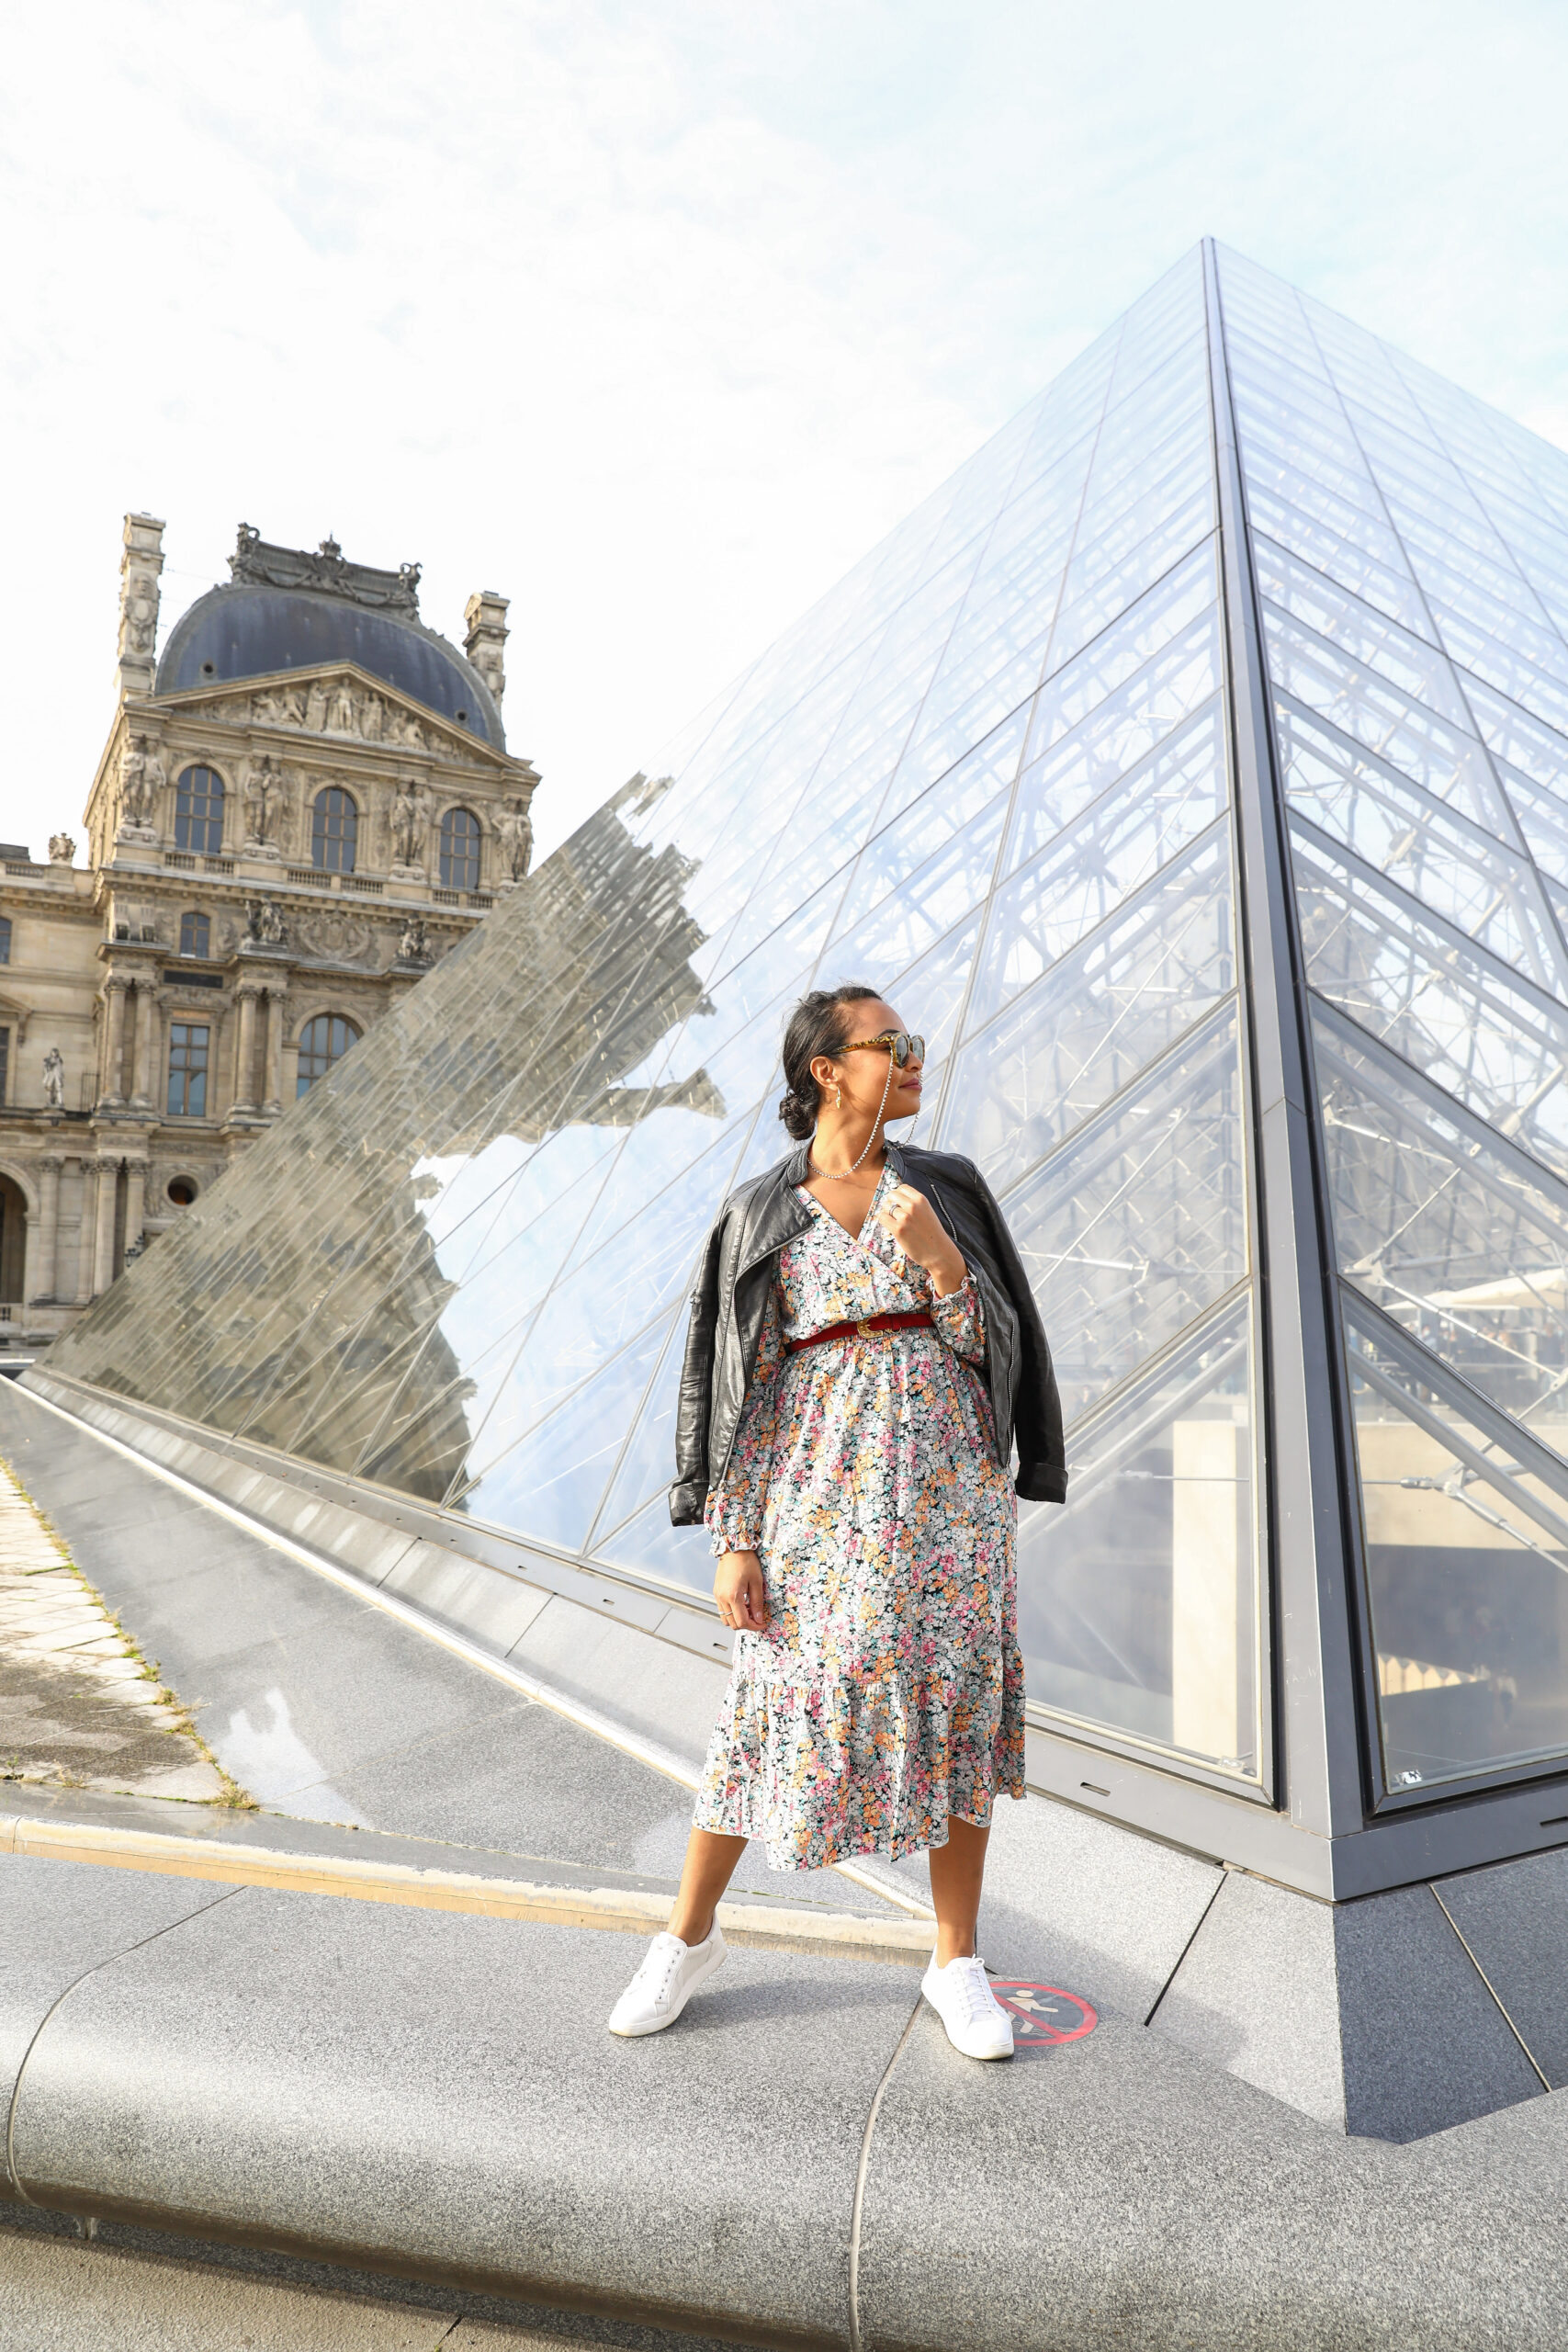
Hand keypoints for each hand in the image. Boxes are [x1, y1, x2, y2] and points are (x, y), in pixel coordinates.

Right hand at [714, 1549, 768, 1631]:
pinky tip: (741, 1604)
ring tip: (749, 1611)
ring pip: (726, 1619)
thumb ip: (757, 1603)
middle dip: (747, 1624)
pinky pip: (722, 1610)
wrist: (733, 1548)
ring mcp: (717, 1595)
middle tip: (758, 1618)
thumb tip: (759, 1618)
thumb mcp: (757, 1582)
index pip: (742, 1621)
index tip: (762, 1624)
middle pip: (733, 1624)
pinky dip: (732, 1612)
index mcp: (733, 1596)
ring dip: (738, 1619)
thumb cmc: (746, 1562)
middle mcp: (722, 1598)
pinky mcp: (716, 1592)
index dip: (754, 1626)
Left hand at [876, 1181, 966, 1295]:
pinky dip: (885, 1221)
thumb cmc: (932, 1233)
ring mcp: (905, 1217)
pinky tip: (892, 1227)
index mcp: (921, 1199)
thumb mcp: (926, 1211)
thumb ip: (914, 1204)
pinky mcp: (898, 1229)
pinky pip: (883, 1218)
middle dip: (890, 1203)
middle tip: (894, 1213)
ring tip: (895, 1222)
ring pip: (886, 1207)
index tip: (898, 1203)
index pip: (902, 1188)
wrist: (939, 1252)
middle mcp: (913, 1206)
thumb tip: (894, 1198)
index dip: (898, 1195)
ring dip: (888, 1214)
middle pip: (891, 1195)